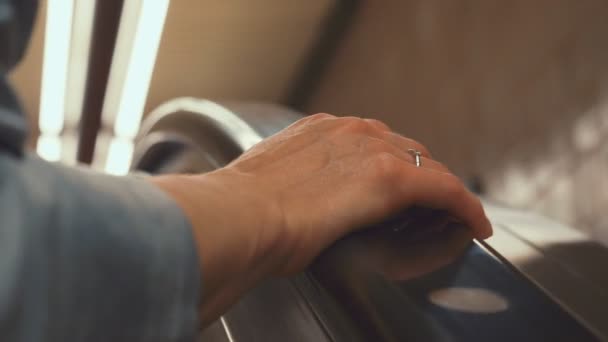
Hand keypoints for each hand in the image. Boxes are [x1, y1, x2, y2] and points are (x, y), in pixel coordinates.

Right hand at [152, 113, 491, 323]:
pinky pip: (446, 190)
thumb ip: (291, 182)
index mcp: (320, 130)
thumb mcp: (269, 182)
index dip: (391, 164)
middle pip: (405, 150)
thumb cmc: (242, 210)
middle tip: (429, 204)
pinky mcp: (393, 180)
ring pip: (428, 168)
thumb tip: (291, 201)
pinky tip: (474, 224)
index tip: (398, 182)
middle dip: (419, 177)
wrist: (239, 216)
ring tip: (455, 215)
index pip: (372, 142)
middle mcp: (351, 131)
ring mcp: (374, 150)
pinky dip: (464, 207)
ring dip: (442, 192)